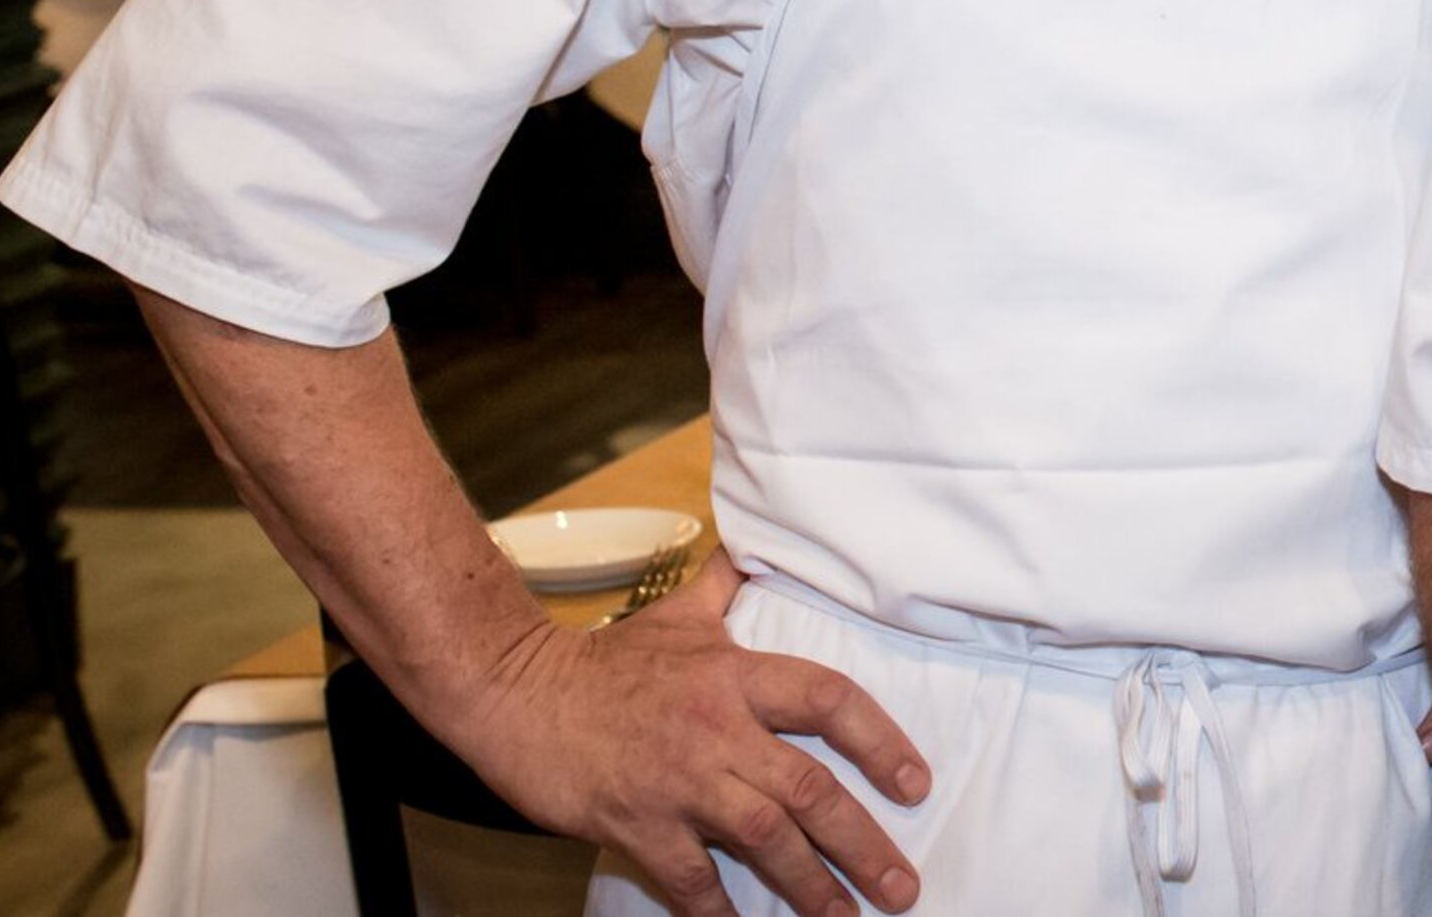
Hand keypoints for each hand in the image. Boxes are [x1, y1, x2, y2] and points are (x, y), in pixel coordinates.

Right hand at [452, 552, 931, 916]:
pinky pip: (691, 880)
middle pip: (809, 788)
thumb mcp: (677, 614)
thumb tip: (761, 550)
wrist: (516, 693)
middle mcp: (717, 729)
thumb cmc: (604, 659)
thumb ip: (727, 586)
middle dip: (863, 840)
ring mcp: (678, 781)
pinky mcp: (636, 823)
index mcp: (735, 675)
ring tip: (848, 916)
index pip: (829, 700)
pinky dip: (721, 912)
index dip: (880, 741)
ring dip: (811, 885)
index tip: (915, 782)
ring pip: (764, 838)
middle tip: (902, 884)